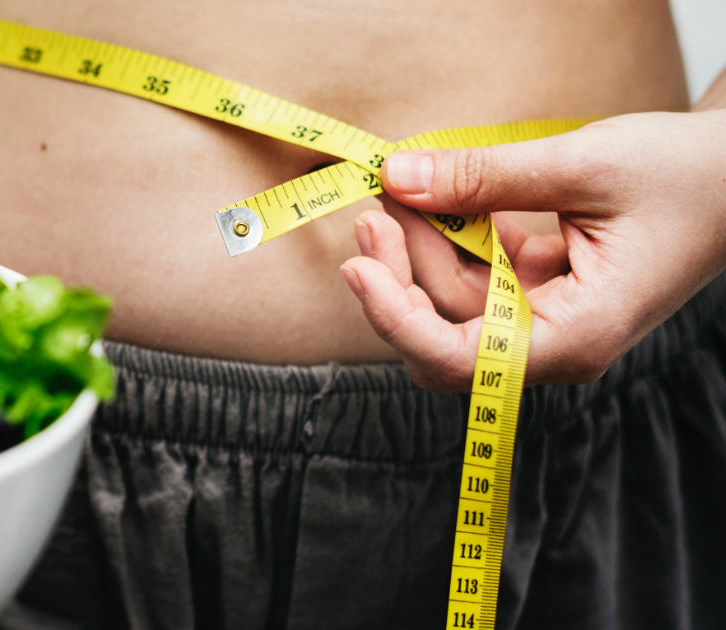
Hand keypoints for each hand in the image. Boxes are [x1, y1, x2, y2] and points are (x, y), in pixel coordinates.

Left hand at [339, 109, 725, 390]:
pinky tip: (431, 194)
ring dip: (417, 243)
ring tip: (399, 183)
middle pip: (442, 331)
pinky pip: (474, 272)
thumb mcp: (581, 165)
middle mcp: (553, 342)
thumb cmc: (687, 177)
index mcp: (575, 337)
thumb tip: (397, 177)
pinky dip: (448, 234)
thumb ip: (484, 177)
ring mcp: (543, 317)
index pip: (458, 360)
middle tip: (375, 201)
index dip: (397, 319)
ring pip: (451, 298)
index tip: (357, 266)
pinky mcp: (536, 289)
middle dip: (399, 270)